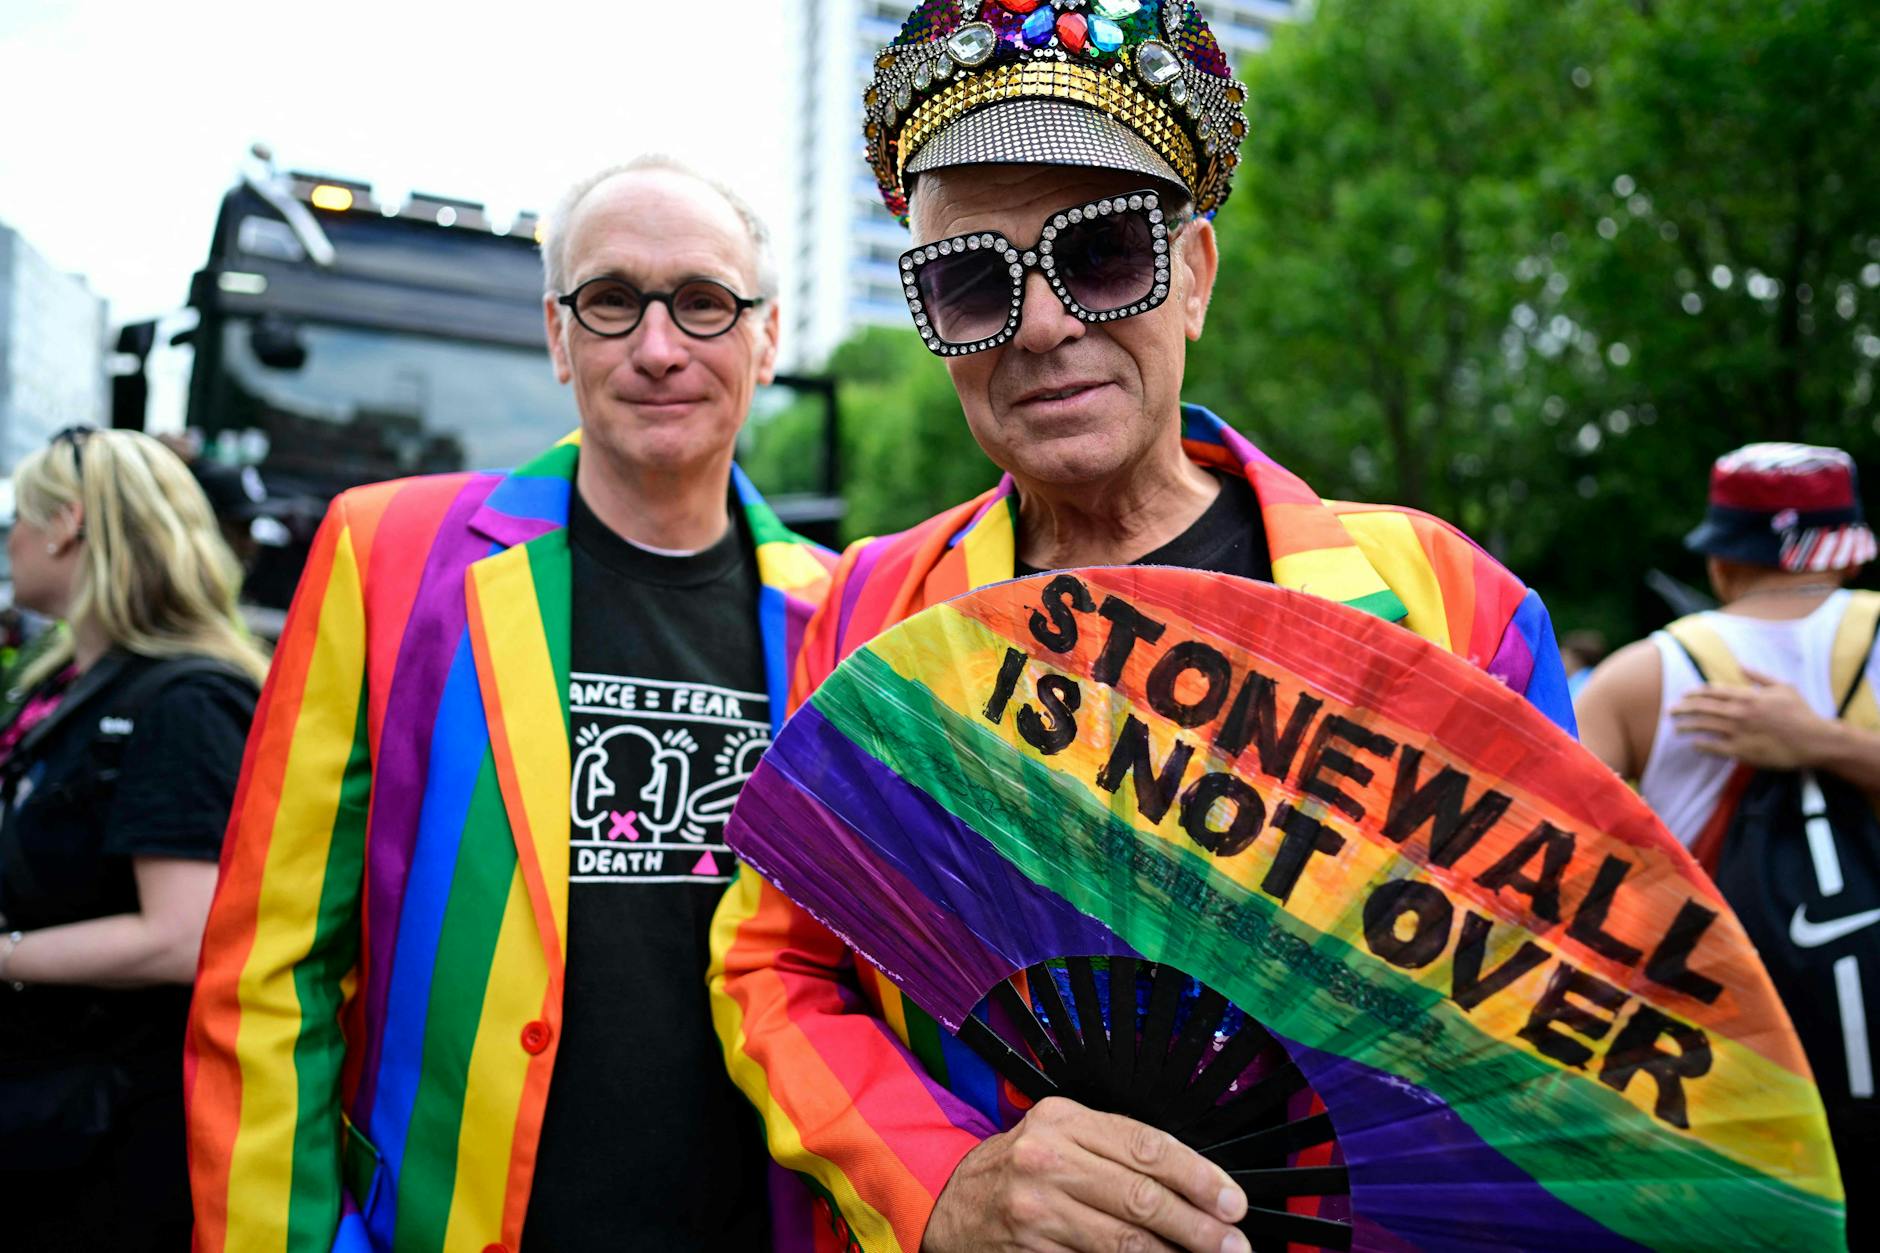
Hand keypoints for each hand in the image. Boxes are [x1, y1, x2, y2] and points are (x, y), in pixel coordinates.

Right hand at [922, 1096, 1249, 1252]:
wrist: (949, 1207)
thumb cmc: (1017, 1169)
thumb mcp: (1057, 1135)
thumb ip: (1112, 1148)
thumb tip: (1191, 1182)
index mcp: (1062, 1120)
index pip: (1146, 1146)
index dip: (1198, 1176)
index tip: (1232, 1202)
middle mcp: (1046, 1160)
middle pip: (1142, 1197)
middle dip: (1199, 1226)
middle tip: (1235, 1243)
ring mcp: (1035, 1211)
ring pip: (1125, 1241)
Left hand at [1669, 670, 1835, 768]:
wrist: (1815, 741)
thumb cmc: (1801, 713)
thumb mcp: (1783, 687)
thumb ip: (1759, 677)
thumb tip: (1741, 666)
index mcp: (1748, 696)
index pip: (1712, 692)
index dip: (1694, 693)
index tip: (1683, 695)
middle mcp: (1740, 712)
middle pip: (1702, 708)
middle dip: (1683, 708)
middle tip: (1670, 710)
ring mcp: (1739, 732)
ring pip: (1703, 727)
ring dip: (1686, 726)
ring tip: (1676, 728)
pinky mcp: (1742, 751)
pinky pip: (1714, 747)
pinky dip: (1701, 745)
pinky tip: (1694, 744)